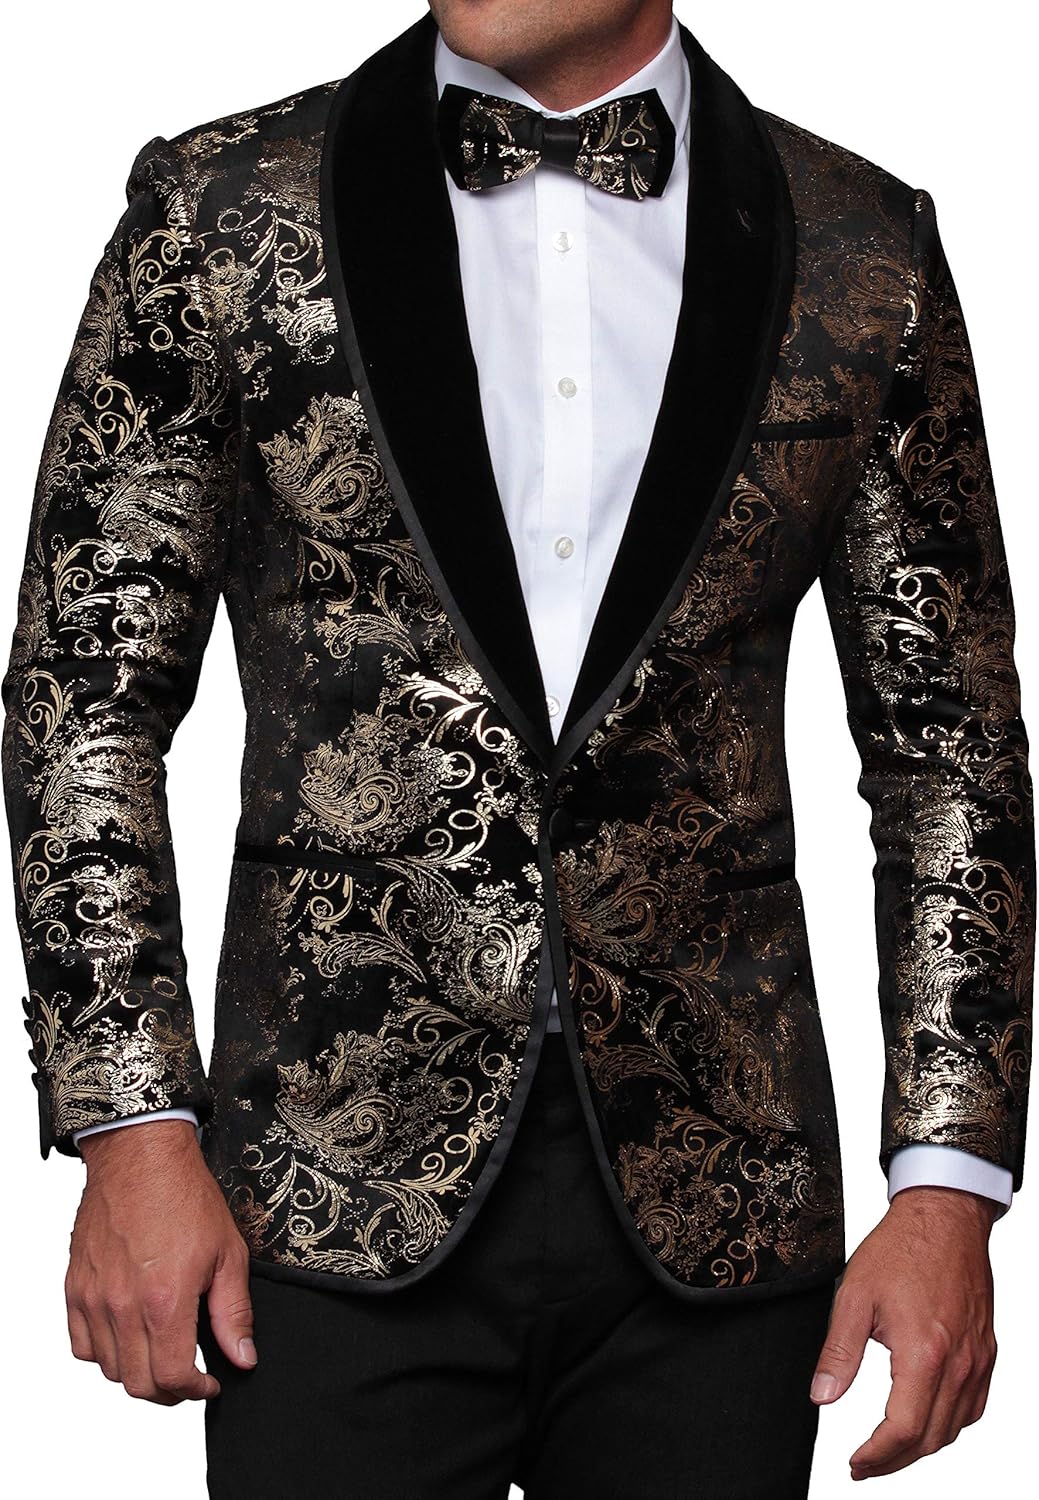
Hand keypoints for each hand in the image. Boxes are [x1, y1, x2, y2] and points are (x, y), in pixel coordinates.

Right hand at [68, 1118, 256, 1404]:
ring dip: (137, 1372)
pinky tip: (128, 1335)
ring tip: (162, 1353)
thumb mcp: (227, 1253)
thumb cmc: (185, 1197)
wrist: (141, 1156)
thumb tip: (243, 1357)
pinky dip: (103, 1352)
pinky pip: (81, 1344)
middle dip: (169, 1390)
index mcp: (164, 1301)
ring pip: (108, 1368)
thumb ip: (234, 1313)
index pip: (172, 1378)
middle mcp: (122, 1306)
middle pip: (138, 1383)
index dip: (195, 1390)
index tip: (209, 1382)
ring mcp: (93, 1298)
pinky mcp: (75, 1287)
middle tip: (189, 1376)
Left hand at [810, 1186, 997, 1479]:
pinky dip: (949, 1423)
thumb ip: (838, 1351)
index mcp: (924, 1352)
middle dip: (895, 1460)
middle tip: (864, 1463)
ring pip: (955, 1427)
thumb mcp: (854, 1295)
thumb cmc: (901, 1248)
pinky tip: (927, 1417)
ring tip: (889, 1447)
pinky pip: (973, 1406)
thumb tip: (821, 1396)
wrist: (944, 1217)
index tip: (854, 1463)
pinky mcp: (986, 1351)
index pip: (904, 1430)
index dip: (877, 1456)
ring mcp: (977, 1359)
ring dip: (922, 1446)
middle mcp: (958, 1363)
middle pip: (931, 1439)